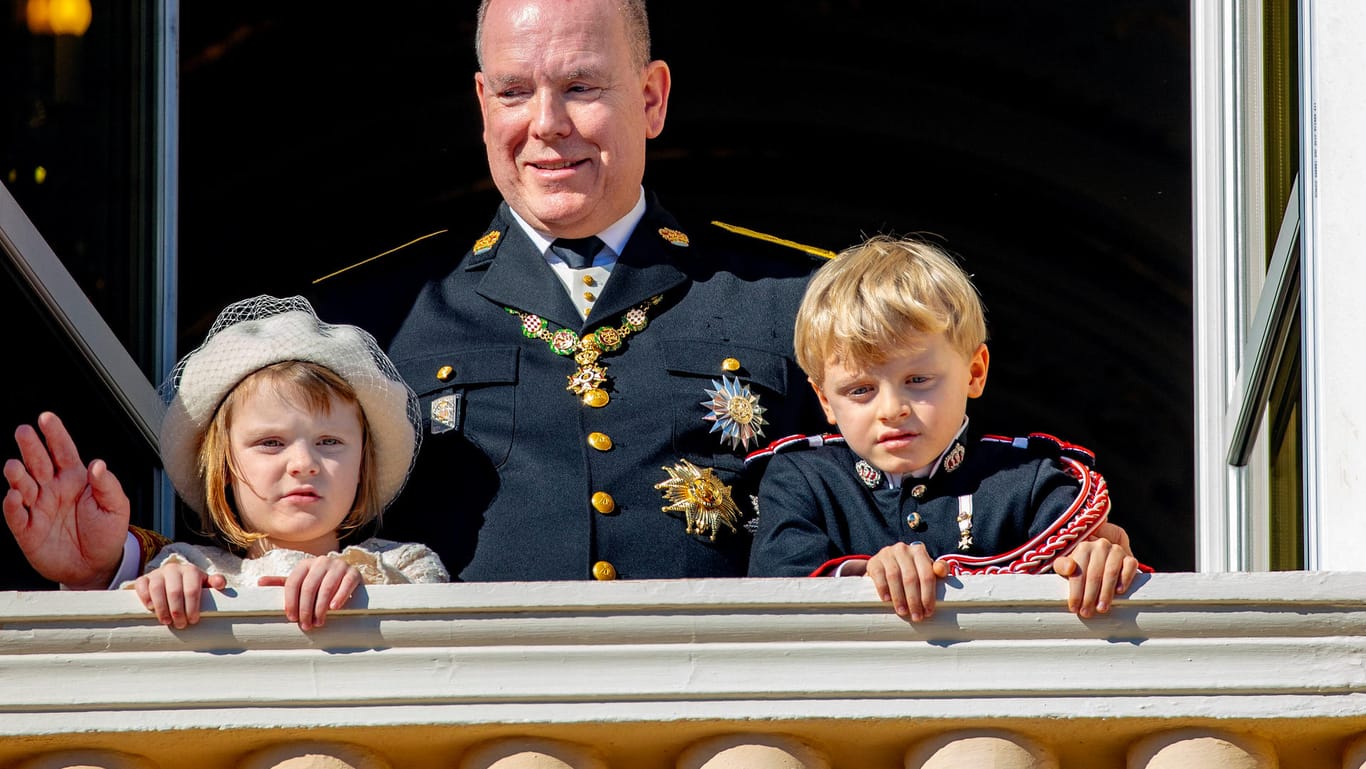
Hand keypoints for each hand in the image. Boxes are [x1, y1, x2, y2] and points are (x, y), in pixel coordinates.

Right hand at [3, 412, 130, 588]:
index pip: (63, 451)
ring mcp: (38, 508)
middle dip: (30, 446)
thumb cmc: (107, 532)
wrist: (97, 565)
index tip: (46, 418)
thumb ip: (108, 485)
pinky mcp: (28, 530)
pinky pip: (16, 515)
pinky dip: (13, 506)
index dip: (54, 434)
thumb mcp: (116, 506)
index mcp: (74, 478)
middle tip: (24, 431)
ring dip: (17, 475)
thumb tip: (98, 464)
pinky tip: (15, 496)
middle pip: (38, 462)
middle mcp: (52, 489)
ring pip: (22, 485)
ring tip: (15, 466)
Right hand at [133, 561, 227, 627]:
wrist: (171, 579)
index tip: (193, 620)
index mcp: (191, 571)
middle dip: (178, 611)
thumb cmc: (191, 586)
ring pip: (157, 589)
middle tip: (180, 624)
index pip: (192, 590)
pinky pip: (141, 585)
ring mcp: (157, 573)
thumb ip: (214, 582)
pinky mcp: (144, 578)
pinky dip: (145, 597)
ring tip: (166, 621)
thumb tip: (221, 584)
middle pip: (174, 591)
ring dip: (161, 608)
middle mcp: (173, 569)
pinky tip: (150, 609)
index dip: (193, 607)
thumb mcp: (204, 584)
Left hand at [259, 556, 361, 629]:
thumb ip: (283, 583)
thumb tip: (259, 582)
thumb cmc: (320, 584)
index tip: (291, 618)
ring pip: (326, 587)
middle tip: (306, 625)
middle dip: (306, 608)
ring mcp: (339, 565)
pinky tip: (334, 608)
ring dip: (321, 607)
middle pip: (309, 586)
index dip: (291, 601)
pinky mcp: (354, 573)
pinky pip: (346, 584)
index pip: (293, 582)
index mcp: (306, 564)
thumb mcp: (302, 583)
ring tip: (319, 622)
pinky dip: (339, 597)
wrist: (349, 578)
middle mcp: (322, 561)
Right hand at [863, 542, 950, 621]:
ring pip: (894, 577)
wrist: (886, 564)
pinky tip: (887, 600)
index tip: (928, 612)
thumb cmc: (911, 569)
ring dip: (899, 597)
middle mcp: (903, 550)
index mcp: (919, 551)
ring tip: (903, 612)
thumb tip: (941, 570)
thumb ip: (938, 569)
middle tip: (916, 617)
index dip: (928, 595)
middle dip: (914, 600)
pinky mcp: (874, 561)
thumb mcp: (925, 568)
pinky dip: (883, 589)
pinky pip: (879, 576)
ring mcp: (887, 554)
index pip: (926, 575)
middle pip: (910, 578)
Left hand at [1051, 523, 1139, 617]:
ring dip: (1106, 592)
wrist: (1103, 560)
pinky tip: (1119, 591)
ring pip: (1111, 573)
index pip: (1079, 573)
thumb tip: (1070, 568)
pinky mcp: (1129, 557)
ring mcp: (1116, 550)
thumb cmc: (1082, 567)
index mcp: (1083, 548)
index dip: (1075, 592)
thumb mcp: (1067, 566)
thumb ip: (1062, 566)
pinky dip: (1125, 579)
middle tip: (1087, 612)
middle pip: (1094, 575)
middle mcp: (1100, 546)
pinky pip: (1129, 567)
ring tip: (1101, 608)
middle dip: (1089, 596)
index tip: (1074, 608)